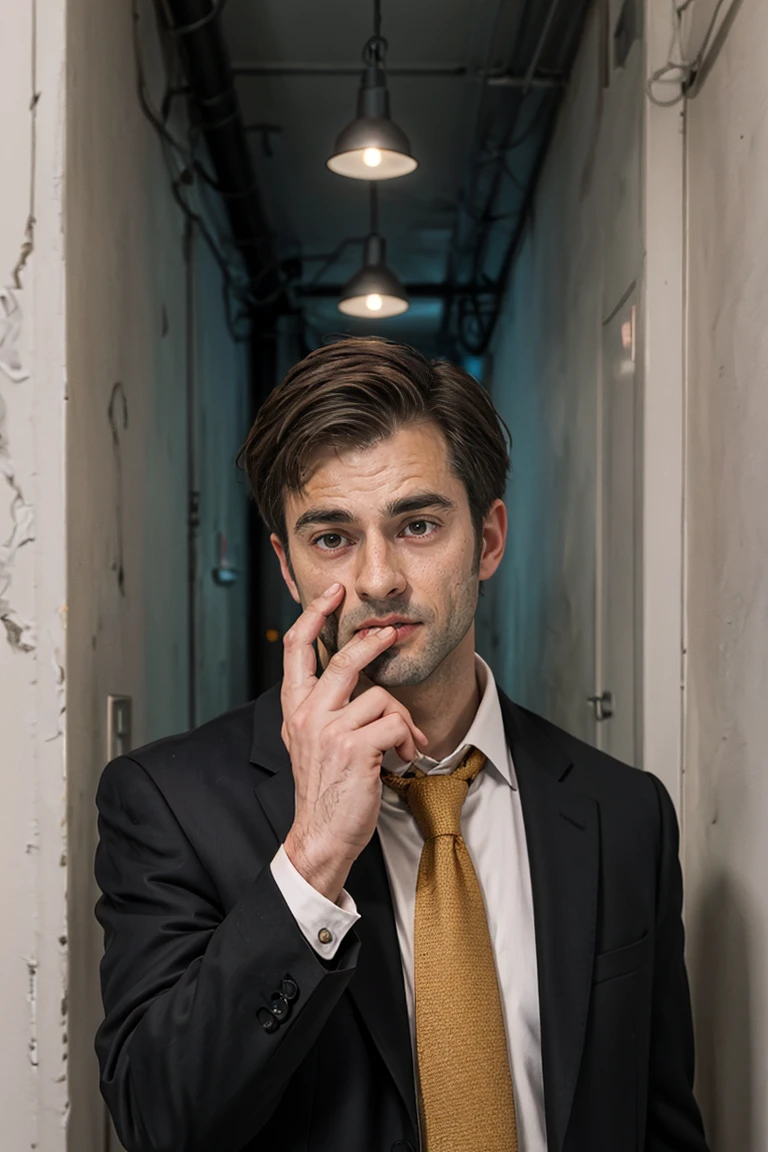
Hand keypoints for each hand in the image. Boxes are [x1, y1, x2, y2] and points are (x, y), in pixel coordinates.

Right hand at [281, 583, 426, 901]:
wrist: (320, 835)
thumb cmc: (325, 788)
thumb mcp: (310, 741)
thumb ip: (322, 708)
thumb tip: (353, 676)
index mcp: (294, 708)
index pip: (295, 648)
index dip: (314, 616)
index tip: (332, 593)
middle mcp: (307, 713)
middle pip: (343, 658)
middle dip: (373, 641)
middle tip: (391, 634)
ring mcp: (328, 730)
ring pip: (380, 696)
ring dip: (403, 721)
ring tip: (405, 744)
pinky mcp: (354, 747)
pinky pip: (394, 723)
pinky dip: (408, 741)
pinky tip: (403, 759)